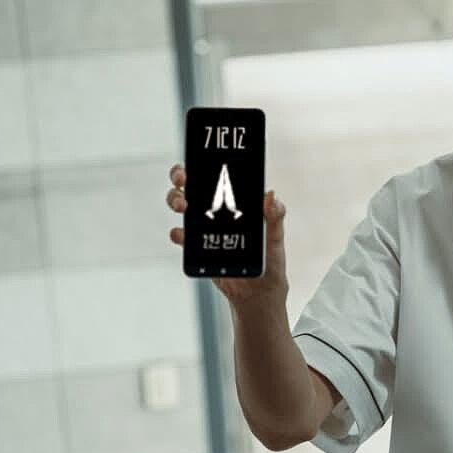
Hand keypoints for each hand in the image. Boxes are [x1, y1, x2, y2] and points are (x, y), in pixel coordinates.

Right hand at [167, 162, 288, 311]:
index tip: (199, 159)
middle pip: (191, 185)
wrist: (258, 292)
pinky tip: (180, 233)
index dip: (204, 163)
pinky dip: (177, 233)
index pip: (217, 175)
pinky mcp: (197, 248)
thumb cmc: (270, 260)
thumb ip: (275, 217)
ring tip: (184, 207)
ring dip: (176, 200)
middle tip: (184, 181)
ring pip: (182, 204)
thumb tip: (271, 195)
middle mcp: (217, 210)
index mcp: (236, 202)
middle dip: (181, 177)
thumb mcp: (276, 237)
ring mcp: (205, 228)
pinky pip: (181, 236)